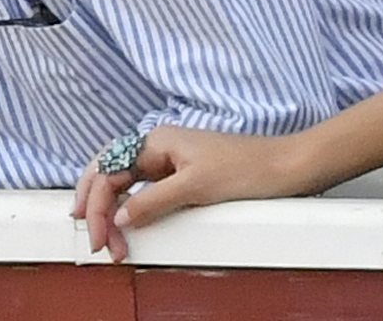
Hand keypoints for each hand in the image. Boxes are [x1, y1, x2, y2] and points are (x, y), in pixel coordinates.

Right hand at [72, 126, 308, 262]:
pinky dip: (131, 207)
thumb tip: (120, 218)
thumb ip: (153, 201)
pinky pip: (143, 189)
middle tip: (96, 241)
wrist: (286, 166)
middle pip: (108, 175)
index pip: (108, 172)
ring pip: (123, 183)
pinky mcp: (182, 174)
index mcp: (156, 141)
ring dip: (111, 210)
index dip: (97, 207)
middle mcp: (158, 147)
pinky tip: (127, 222)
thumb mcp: (196, 187)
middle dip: (96, 208)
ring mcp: (169, 160)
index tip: (100, 237)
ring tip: (108, 239)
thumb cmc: (248, 167)